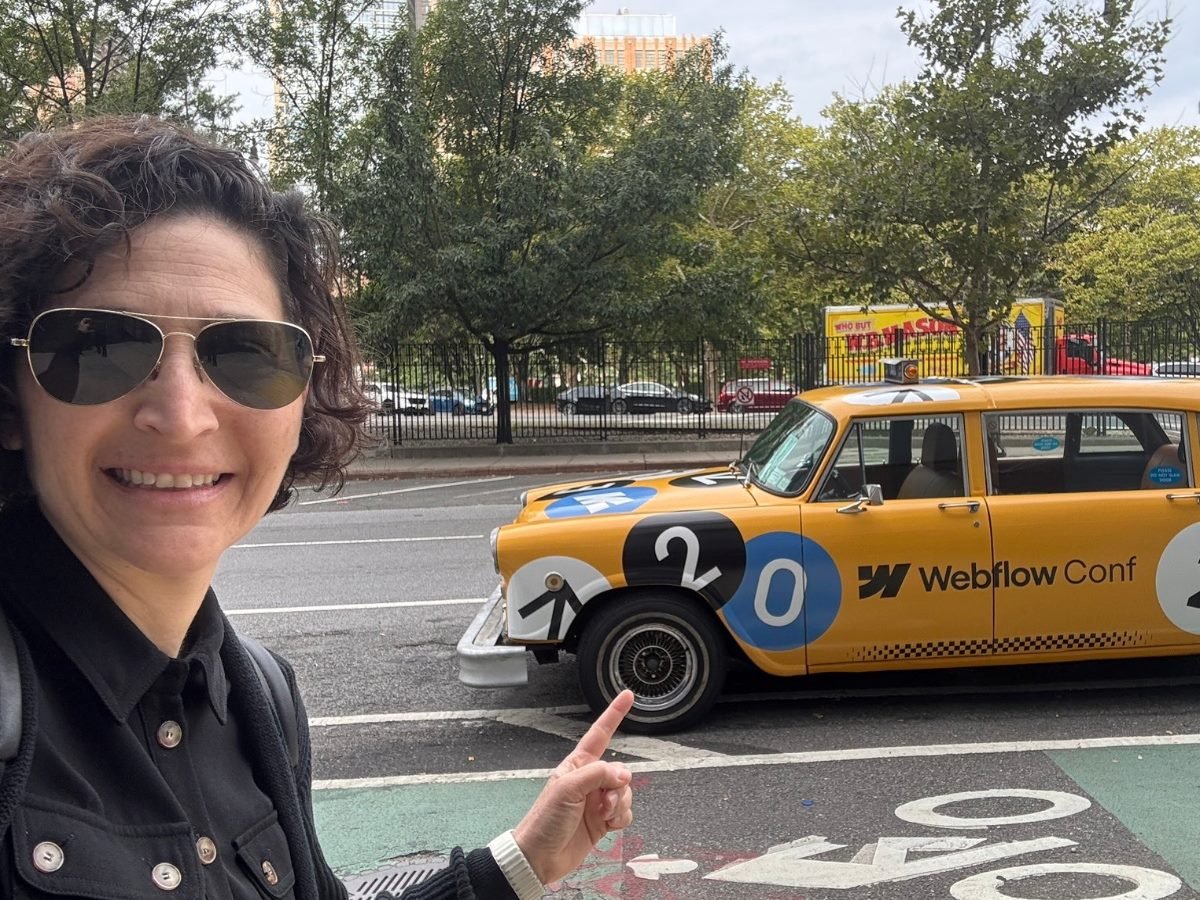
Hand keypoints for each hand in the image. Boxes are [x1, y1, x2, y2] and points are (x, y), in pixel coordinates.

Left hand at [512, 690, 634, 884]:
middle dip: (618, 785)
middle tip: (604, 800)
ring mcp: (597, 801)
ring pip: (625, 792)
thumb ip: (598, 775)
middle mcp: (589, 780)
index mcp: (577, 766)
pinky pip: (626, 812)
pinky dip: (622, 817)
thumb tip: (624, 774)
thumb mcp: (567, 789)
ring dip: (619, 804)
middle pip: (620, 771)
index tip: (627, 696)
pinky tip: (610, 825)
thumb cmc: (544, 821)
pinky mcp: (603, 821)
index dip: (614, 714)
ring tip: (603, 815)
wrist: (540, 858)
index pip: (599, 734)